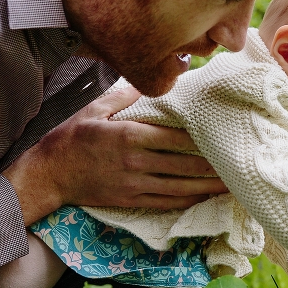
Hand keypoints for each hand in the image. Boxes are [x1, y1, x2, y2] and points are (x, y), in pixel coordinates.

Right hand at [3, 84, 227, 225]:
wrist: (49, 175)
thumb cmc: (70, 139)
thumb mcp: (95, 109)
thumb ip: (124, 97)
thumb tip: (148, 84)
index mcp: (130, 136)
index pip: (174, 138)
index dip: (200, 140)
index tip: (221, 137)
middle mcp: (136, 162)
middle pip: (183, 166)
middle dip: (212, 167)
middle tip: (239, 166)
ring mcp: (134, 184)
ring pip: (179, 188)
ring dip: (206, 187)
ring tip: (230, 185)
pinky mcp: (130, 201)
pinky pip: (165, 203)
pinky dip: (187, 201)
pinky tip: (203, 197)